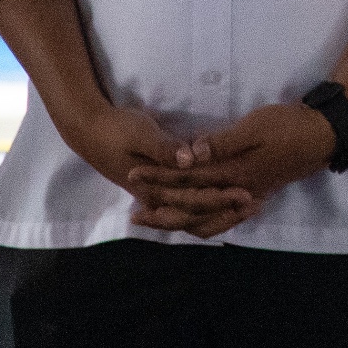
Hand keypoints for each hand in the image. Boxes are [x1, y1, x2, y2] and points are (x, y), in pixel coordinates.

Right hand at [58, 103, 254, 236]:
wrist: (91, 131)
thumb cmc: (117, 130)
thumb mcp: (142, 133)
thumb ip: (165, 148)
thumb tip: (189, 159)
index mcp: (154, 189)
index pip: (193, 201)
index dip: (221, 199)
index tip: (246, 194)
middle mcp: (157, 199)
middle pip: (197, 216)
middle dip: (227, 211)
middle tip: (256, 202)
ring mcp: (158, 196)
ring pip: (193, 217)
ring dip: (220, 213)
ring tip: (250, 206)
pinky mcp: (161, 189)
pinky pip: (188, 206)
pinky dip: (208, 207)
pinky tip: (228, 200)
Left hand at [127, 102, 335, 239]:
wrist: (323, 136)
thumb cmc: (290, 126)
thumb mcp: (255, 126)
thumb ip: (222, 143)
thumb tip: (190, 153)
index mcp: (234, 173)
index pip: (189, 178)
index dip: (160, 177)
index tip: (134, 175)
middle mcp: (237, 192)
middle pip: (193, 207)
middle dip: (162, 207)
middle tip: (134, 214)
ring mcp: (247, 197)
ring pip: (208, 221)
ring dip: (179, 223)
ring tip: (157, 221)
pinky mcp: (255, 195)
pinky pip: (224, 219)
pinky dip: (205, 224)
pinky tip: (195, 221)